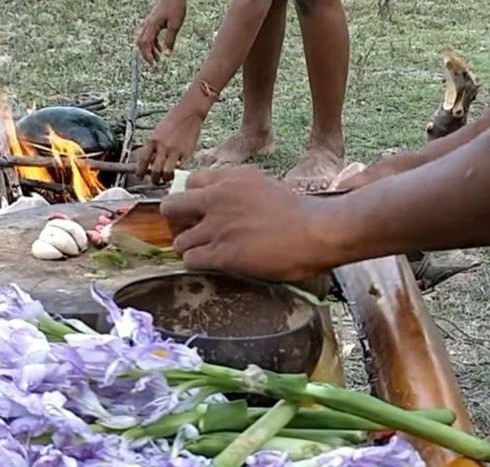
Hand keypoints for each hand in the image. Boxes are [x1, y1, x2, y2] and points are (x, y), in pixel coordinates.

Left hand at [135, 103, 203, 183]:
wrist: (189, 113)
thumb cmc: (173, 120)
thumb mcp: (158, 132)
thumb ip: (153, 146)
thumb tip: (150, 161)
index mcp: (153, 140)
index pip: (142, 160)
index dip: (139, 171)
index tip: (139, 176)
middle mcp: (163, 147)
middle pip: (154, 170)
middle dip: (153, 179)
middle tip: (155, 181)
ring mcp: (175, 151)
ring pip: (167, 173)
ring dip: (166, 178)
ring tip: (166, 178)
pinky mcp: (187, 153)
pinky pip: (180, 168)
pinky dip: (178, 171)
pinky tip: (177, 170)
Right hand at [136, 0, 186, 64]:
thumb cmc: (175, 7)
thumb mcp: (175, 26)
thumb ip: (170, 41)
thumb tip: (167, 55)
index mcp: (152, 26)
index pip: (145, 44)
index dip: (148, 56)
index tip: (153, 65)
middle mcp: (148, 24)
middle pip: (141, 43)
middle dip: (146, 54)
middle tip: (154, 63)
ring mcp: (149, 23)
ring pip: (144, 40)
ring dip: (150, 50)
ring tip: (158, 58)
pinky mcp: (153, 22)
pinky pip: (149, 35)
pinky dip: (153, 44)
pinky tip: (160, 49)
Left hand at [160, 166, 336, 279]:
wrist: (317, 230)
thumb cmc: (299, 211)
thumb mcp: (263, 184)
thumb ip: (237, 187)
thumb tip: (220, 198)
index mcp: (229, 179)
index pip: (189, 183)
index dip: (191, 200)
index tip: (196, 211)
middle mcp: (217, 199)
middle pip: (172, 208)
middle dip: (177, 222)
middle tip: (189, 233)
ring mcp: (217, 227)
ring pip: (179, 240)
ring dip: (189, 248)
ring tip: (204, 253)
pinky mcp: (221, 253)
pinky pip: (191, 260)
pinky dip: (197, 264)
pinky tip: (212, 264)